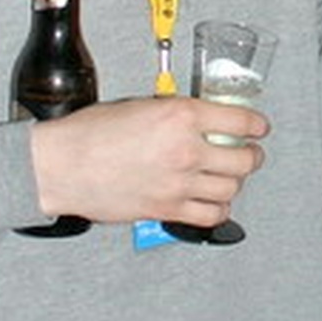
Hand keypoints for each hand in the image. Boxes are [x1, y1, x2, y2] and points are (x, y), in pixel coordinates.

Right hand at [28, 94, 266, 229]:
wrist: (62, 165)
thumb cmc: (90, 133)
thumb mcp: (140, 106)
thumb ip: (175, 114)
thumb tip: (198, 122)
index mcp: (181, 115)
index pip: (240, 119)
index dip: (257, 124)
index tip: (259, 127)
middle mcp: (186, 149)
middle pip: (244, 158)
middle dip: (252, 155)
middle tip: (249, 153)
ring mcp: (179, 183)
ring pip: (231, 188)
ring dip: (235, 182)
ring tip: (229, 177)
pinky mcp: (167, 209)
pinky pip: (210, 215)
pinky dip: (218, 209)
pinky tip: (213, 201)